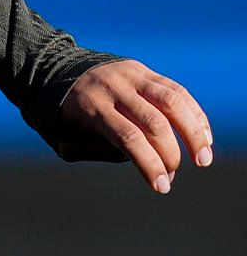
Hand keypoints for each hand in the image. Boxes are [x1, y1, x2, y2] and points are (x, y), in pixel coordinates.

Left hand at [61, 59, 213, 192]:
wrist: (51, 68)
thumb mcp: (62, 136)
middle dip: (169, 155)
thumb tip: (137, 161)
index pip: (128, 137)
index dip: (149, 164)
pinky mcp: (141, 69)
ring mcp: (128, 75)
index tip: (162, 187)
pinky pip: (175, 90)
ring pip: (172, 101)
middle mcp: (111, 87)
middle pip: (153, 123)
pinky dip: (194, 114)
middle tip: (172, 174)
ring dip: (193, 133)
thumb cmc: (61, 113)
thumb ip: (94, 150)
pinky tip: (204, 137)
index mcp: (90, 106)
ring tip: (203, 159)